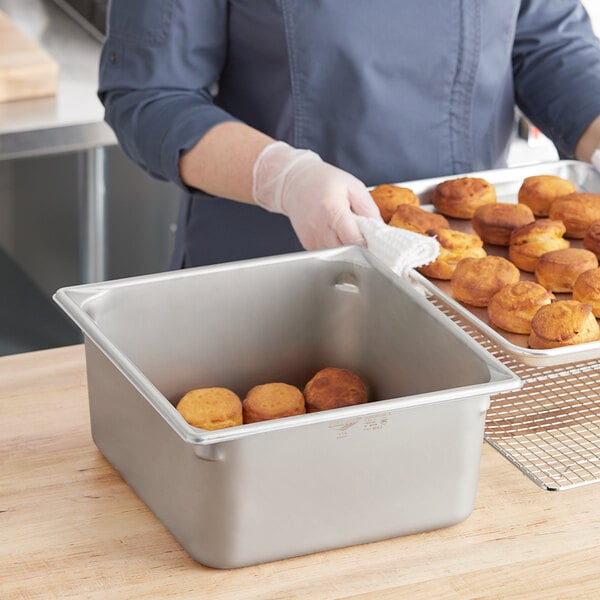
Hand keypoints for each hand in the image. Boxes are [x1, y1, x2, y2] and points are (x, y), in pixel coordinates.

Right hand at [252, 141, 381, 248]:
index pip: (354, 241)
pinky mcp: (307, 244)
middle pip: (346, 252)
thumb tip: (381, 230)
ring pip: (336, 257)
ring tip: (349, 235)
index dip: (367, 246)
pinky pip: (327, 254)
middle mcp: (320, 228)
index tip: (375, 245)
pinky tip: (337, 236)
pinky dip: (336, 250)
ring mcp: (312, 238)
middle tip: (365, 241)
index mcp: (333, 212)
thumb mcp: (353, 187)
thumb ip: (369, 209)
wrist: (295, 183)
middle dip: (359, 250)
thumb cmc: (324, 181)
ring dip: (347, 251)